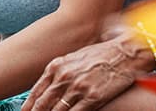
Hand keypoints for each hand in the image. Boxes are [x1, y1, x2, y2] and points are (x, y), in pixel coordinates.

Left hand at [21, 31, 152, 110]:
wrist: (126, 51)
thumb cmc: (102, 53)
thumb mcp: (75, 57)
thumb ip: (60, 71)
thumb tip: (48, 86)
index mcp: (57, 65)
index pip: (37, 91)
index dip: (29, 106)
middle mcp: (65, 76)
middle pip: (43, 104)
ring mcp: (78, 87)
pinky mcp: (92, 97)